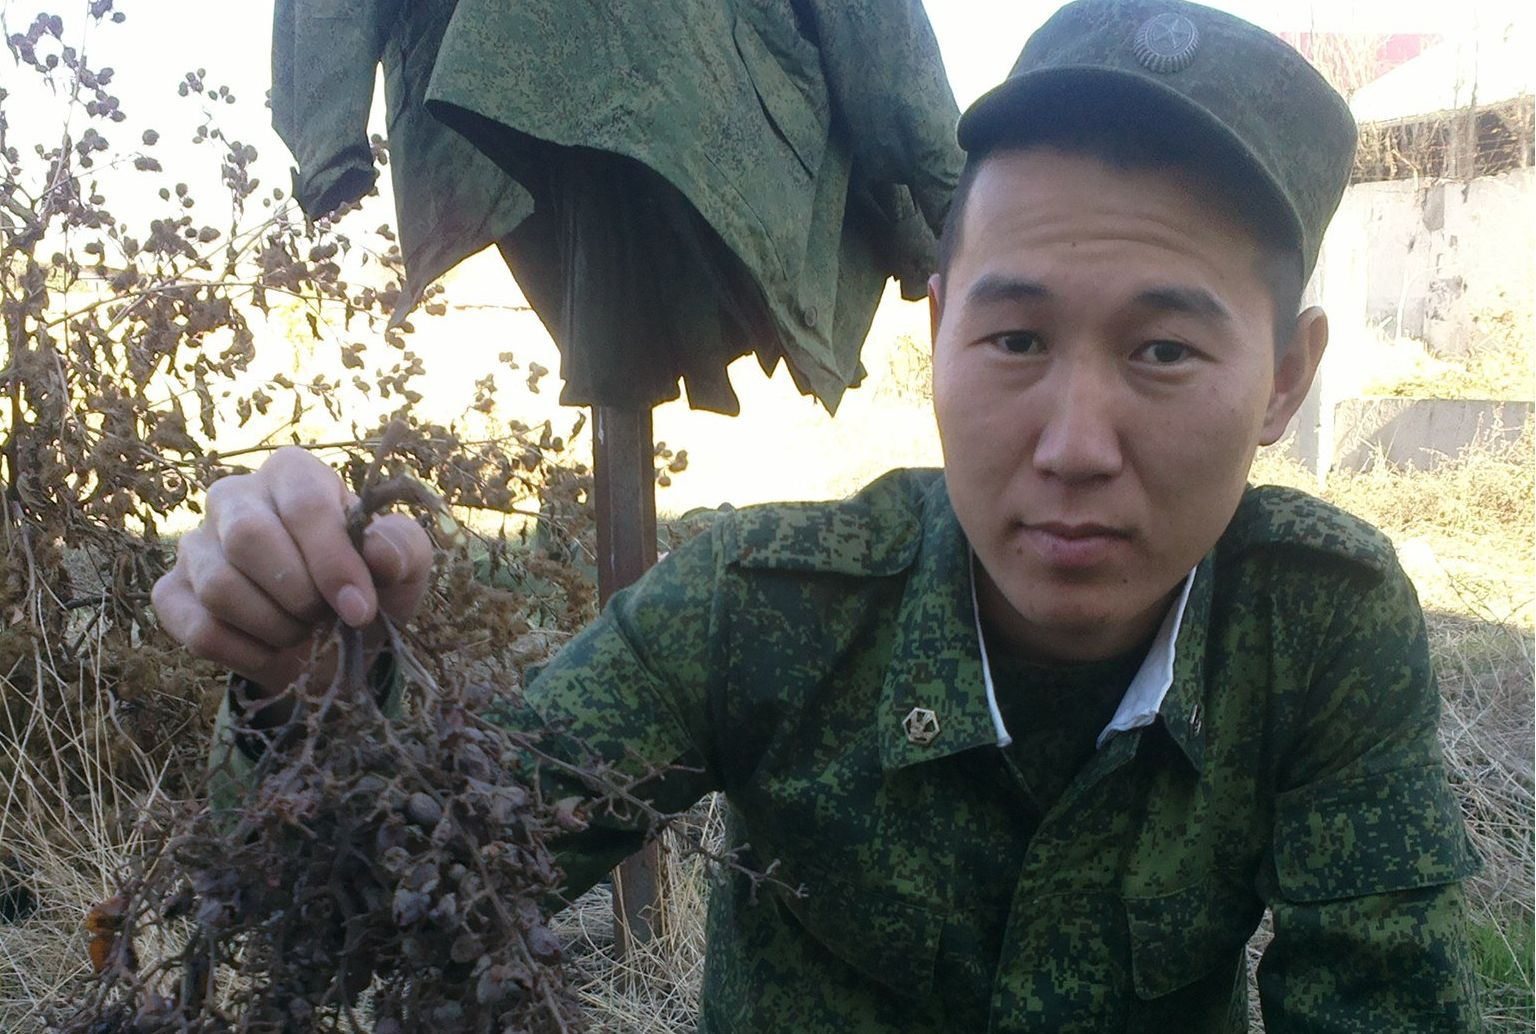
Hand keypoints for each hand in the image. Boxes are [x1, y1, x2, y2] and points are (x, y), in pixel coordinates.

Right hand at [152, 446, 434, 700]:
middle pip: (248, 538)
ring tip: (302, 630)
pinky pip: (198, 628)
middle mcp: (234, 497)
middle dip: (298, 594)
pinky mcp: (171, 592)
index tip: (360, 609)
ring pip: (219, 586)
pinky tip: (272, 650)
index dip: (332, 562)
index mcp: (293, 474)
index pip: (303, 504)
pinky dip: (246, 653)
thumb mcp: (404, 567)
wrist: (331, 644)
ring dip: (274, 626)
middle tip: (325, 617)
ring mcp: (195, 544)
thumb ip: (402, 549)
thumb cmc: (367, 588)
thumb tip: (378, 552)